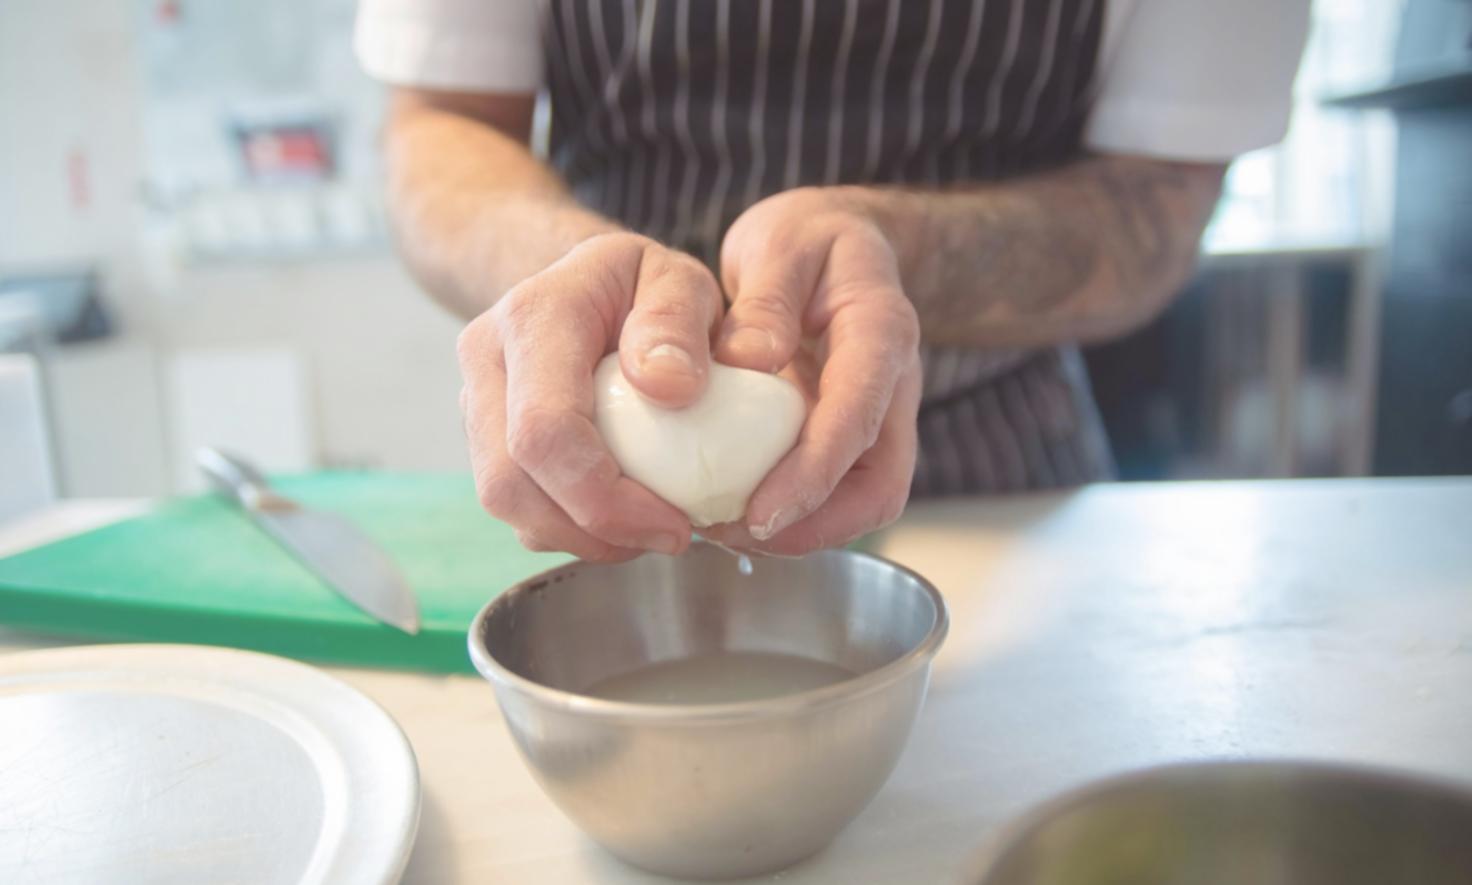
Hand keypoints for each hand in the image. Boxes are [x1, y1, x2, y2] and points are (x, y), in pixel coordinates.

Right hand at [457, 232, 723, 560]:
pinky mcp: (485, 438)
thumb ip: (678, 321)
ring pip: (507, 504)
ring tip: (649, 528)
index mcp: (534, 316)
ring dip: (581, 538)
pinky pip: (516, 506)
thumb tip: (668, 387)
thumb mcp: (679, 280)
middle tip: (670, 537)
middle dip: (592, 531)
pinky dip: (569, 529)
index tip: (674, 523)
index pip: (544, 429)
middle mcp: (487, 359)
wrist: (589, 281)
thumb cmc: (641, 285)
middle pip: (510, 482)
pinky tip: (621, 515)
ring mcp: (477, 402)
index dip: (604, 498)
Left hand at [705, 187, 922, 555]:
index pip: (860, 416)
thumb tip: (749, 362)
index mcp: (882, 332)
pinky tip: (732, 512)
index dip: (815, 472)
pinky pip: (832, 492)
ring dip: (801, 531)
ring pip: (861, 502)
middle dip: (815, 526)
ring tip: (726, 532)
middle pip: (879, 486)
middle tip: (737, 535)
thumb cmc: (810, 239)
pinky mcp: (849, 437)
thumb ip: (768, 300)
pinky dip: (790, 514)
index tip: (762, 513)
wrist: (839, 242)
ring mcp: (875, 417)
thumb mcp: (782, 244)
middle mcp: (891, 386)